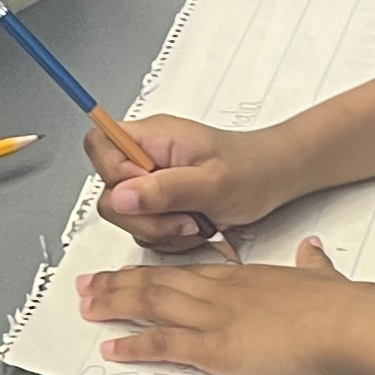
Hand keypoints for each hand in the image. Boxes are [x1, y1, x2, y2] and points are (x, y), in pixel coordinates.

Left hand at [75, 241, 363, 374]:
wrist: (346, 323)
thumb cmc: (338, 306)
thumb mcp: (321, 276)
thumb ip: (312, 265)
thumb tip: (313, 251)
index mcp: (241, 278)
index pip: (184, 271)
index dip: (151, 271)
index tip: (129, 272)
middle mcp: (219, 292)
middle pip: (157, 283)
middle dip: (117, 283)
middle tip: (86, 285)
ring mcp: (214, 318)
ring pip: (151, 304)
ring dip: (114, 305)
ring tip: (86, 307)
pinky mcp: (216, 347)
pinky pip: (163, 343)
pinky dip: (134, 344)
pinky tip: (111, 347)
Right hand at [87, 114, 276, 255]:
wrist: (274, 178)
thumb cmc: (252, 169)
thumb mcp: (211, 182)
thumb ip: (164, 189)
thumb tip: (121, 196)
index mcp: (153, 137)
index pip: (100, 144)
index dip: (115, 175)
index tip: (146, 191)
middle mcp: (146, 157)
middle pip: (110, 192)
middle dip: (144, 215)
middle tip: (182, 215)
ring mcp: (151, 181)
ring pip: (126, 217)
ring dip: (160, 229)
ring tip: (195, 221)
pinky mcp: (159, 203)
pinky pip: (145, 229)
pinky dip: (169, 237)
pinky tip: (194, 227)